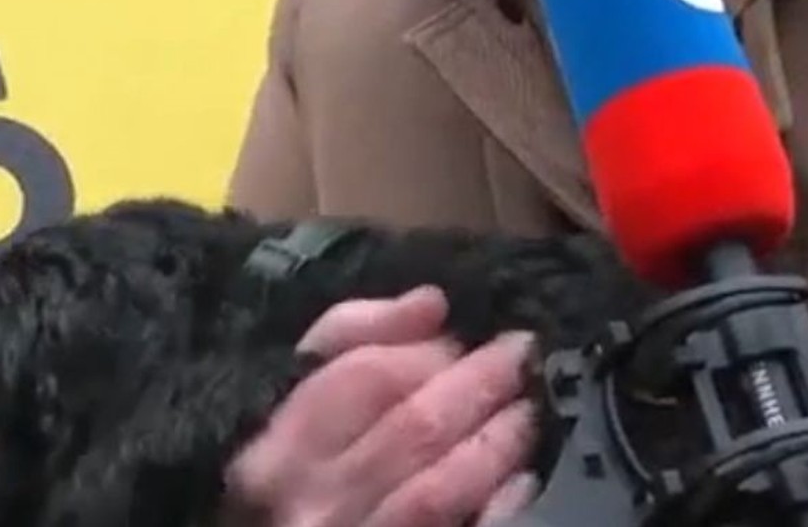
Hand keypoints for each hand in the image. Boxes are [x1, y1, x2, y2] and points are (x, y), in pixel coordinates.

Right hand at [226, 287, 539, 526]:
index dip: (427, 352)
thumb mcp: (298, 379)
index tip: (464, 337)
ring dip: (495, 442)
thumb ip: (355, 333)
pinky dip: (496, 506)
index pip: (367, 377)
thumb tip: (431, 302)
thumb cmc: (287, 450)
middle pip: (413, 428)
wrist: (283, 521)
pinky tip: (521, 479)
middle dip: (477, 386)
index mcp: (282, 437)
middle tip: (519, 356)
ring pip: (439, 488)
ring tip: (525, 409)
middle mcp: (313, 494)